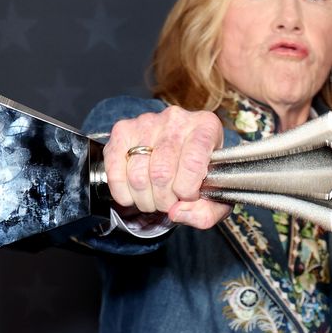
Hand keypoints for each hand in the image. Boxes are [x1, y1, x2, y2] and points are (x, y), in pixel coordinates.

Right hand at [104, 106, 230, 229]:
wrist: (182, 153)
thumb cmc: (201, 174)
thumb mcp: (216, 196)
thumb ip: (206, 213)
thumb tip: (176, 213)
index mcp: (206, 127)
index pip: (192, 163)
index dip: (187, 190)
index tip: (187, 197)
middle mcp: (176, 119)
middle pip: (161, 172)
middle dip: (164, 200)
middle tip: (169, 203)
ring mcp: (146, 122)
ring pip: (138, 175)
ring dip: (145, 200)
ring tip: (154, 199)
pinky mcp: (122, 131)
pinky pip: (115, 171)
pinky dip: (122, 193)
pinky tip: (134, 195)